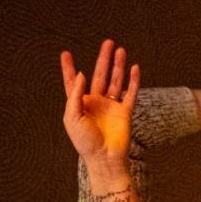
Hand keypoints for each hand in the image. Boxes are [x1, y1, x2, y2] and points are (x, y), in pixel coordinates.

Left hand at [60, 39, 139, 173]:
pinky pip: (130, 93)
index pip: (73, 83)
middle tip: (107, 42)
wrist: (104, 158)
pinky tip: (134, 68)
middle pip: (99, 75)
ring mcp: (111, 106)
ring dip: (118, 66)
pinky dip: (134, 81)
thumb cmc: (85, 142)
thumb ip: (76, 95)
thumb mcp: (72, 117)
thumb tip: (83, 74)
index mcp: (79, 105)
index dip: (69, 69)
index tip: (66, 54)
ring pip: (116, 80)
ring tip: (120, 50)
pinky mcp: (124, 112)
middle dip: (103, 59)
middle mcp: (96, 103)